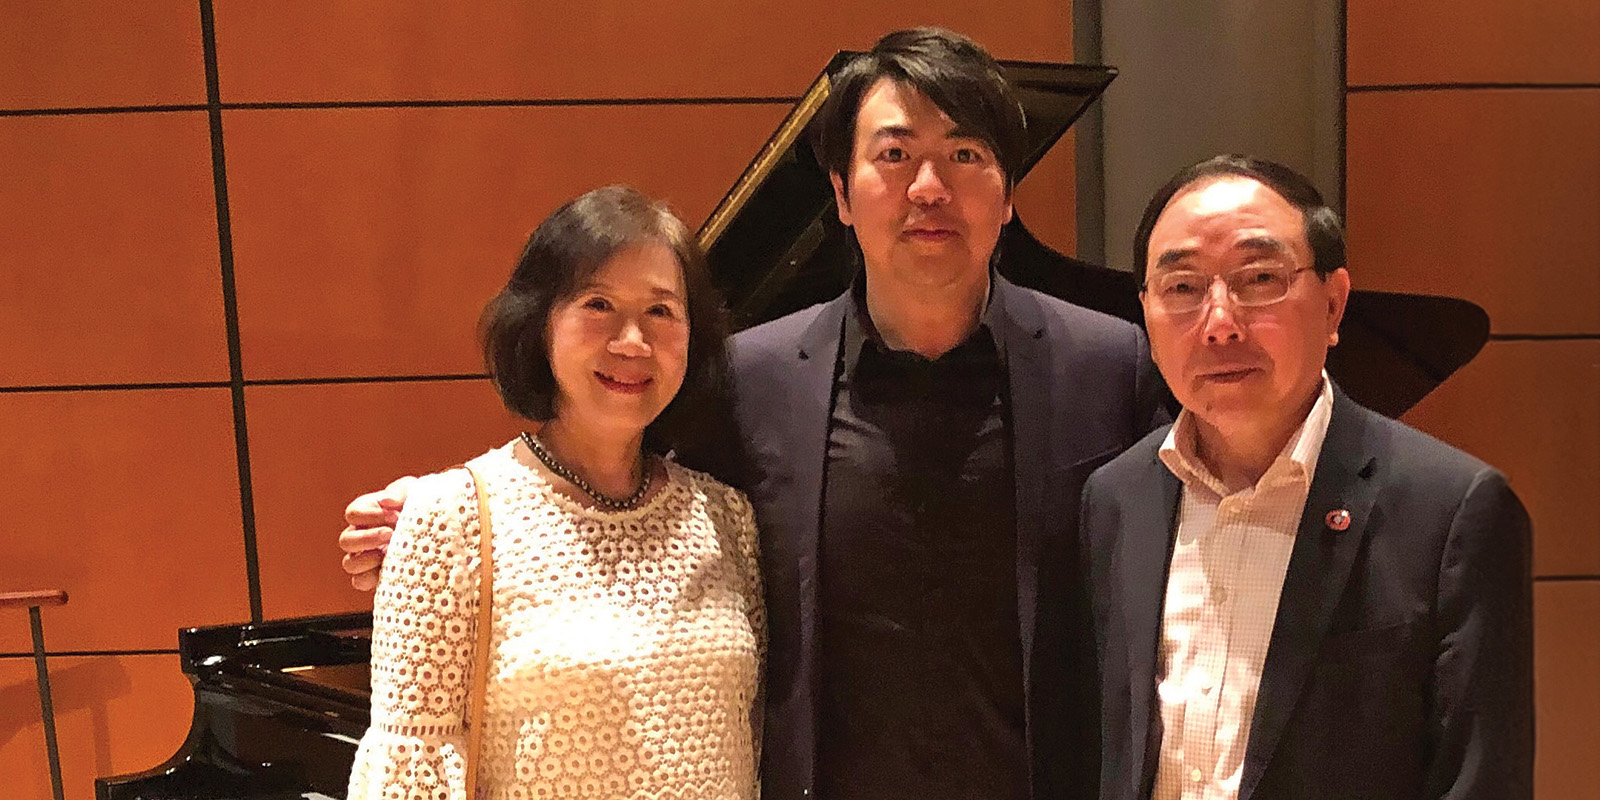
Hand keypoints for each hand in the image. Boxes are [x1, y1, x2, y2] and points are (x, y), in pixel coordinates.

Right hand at [339, 476, 416, 590]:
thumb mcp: (415, 492)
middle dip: (368, 538)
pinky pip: (360, 582)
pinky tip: (393, 569)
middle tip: (391, 534)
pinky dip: (372, 577)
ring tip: (389, 554)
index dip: (369, 515)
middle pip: (345, 541)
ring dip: (367, 559)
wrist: (441, 529)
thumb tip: (386, 501)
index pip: (353, 514)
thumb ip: (400, 492)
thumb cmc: (423, 506)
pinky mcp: (376, 576)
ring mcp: (366, 558)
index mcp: (366, 513)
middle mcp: (361, 536)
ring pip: (349, 564)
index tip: (395, 515)